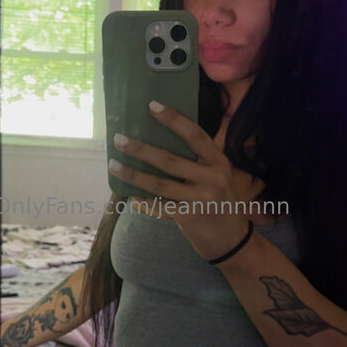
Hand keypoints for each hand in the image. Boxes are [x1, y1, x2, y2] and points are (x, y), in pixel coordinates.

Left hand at [109, 101, 257, 261]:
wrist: (232, 240)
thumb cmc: (219, 201)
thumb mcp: (218, 176)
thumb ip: (198, 161)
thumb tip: (158, 140)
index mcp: (219, 162)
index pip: (195, 135)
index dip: (174, 120)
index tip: (152, 106)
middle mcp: (212, 178)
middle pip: (170, 160)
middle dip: (141, 149)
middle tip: (119, 139)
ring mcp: (201, 199)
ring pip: (160, 184)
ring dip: (133, 175)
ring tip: (113, 165)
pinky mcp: (189, 218)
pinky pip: (159, 206)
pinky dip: (143, 201)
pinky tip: (128, 195)